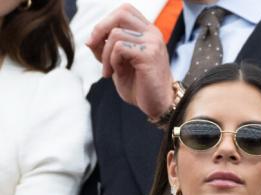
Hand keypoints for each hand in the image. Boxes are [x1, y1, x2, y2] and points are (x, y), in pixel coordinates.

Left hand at [86, 4, 173, 118]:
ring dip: (105, 54)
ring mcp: (153, 43)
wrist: (157, 104)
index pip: (124, 10)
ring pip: (116, 34)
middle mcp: (152, 33)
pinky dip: (112, 61)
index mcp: (147, 32)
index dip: (106, 21)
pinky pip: (119, 48)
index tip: (98, 41)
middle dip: (100, 30)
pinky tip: (116, 73)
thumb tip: (90, 39)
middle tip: (94, 49)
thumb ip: (106, 48)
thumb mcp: (117, 63)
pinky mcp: (149, 55)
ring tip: (109, 71)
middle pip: (120, 14)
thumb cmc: (139, 85)